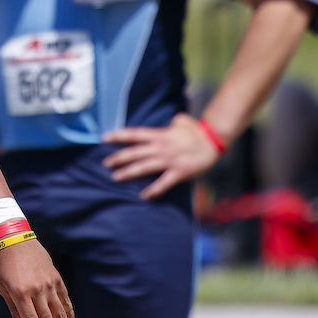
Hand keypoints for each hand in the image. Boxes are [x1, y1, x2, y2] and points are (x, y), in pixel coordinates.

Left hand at [0, 238, 74, 317]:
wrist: (14, 238)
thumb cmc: (3, 263)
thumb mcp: (2, 286)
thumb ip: (12, 307)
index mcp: (20, 293)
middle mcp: (36, 290)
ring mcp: (48, 284)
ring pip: (59, 312)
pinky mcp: (55, 277)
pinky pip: (64, 297)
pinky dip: (68, 311)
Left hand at [102, 112, 219, 199]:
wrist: (213, 141)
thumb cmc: (196, 131)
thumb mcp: (181, 121)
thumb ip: (171, 123)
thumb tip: (171, 121)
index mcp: (159, 135)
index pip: (134, 134)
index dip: (118, 136)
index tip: (104, 138)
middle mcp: (160, 147)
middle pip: (134, 152)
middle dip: (118, 158)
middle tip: (105, 163)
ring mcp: (169, 160)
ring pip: (144, 167)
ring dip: (128, 172)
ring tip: (115, 177)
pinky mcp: (179, 172)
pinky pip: (163, 183)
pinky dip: (153, 190)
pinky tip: (143, 196)